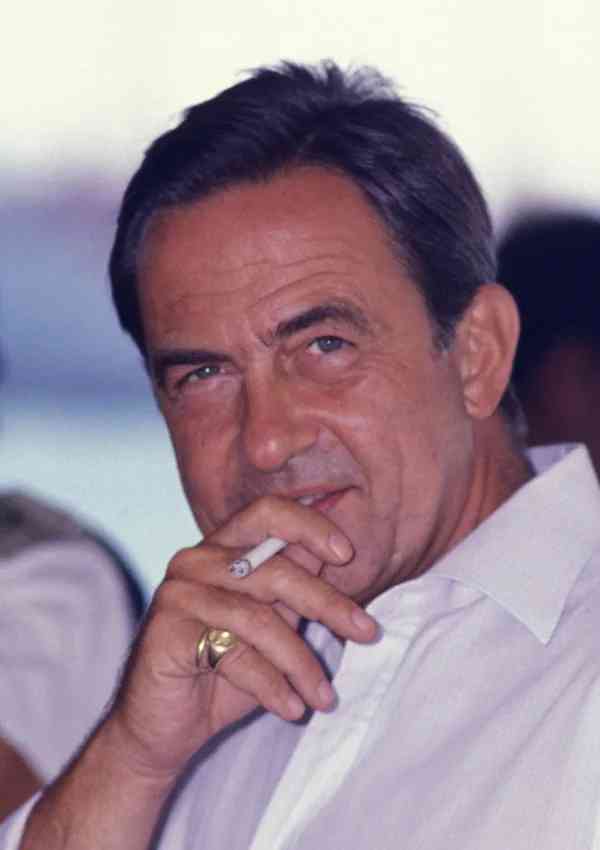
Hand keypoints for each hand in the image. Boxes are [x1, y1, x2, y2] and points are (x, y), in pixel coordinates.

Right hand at [108, 496, 377, 780]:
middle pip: (274, 568)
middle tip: (368, 632)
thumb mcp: (270, 629)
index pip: (267, 513)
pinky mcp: (167, 631)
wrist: (161, 730)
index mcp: (221, 549)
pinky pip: (235, 654)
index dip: (309, 526)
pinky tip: (291, 708)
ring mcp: (179, 593)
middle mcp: (196, 561)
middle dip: (327, 603)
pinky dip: (271, 686)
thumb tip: (339, 557)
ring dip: (301, 662)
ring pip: (259, 618)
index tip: (347, 554)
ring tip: (323, 697)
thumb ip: (294, 594)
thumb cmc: (222, 676)